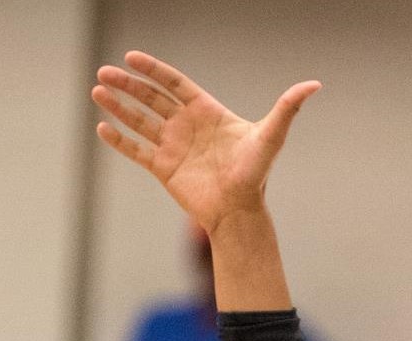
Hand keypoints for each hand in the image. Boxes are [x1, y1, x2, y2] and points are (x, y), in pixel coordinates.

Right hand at [92, 52, 319, 232]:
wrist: (240, 212)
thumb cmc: (256, 174)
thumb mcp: (270, 137)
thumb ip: (287, 108)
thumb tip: (314, 85)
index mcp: (206, 112)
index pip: (174, 84)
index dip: (153, 70)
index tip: (132, 56)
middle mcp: (186, 126)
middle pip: (151, 98)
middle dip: (128, 85)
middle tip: (104, 72)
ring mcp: (173, 146)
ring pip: (139, 121)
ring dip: (118, 107)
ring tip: (97, 91)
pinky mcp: (163, 169)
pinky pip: (136, 151)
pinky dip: (119, 140)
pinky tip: (101, 127)